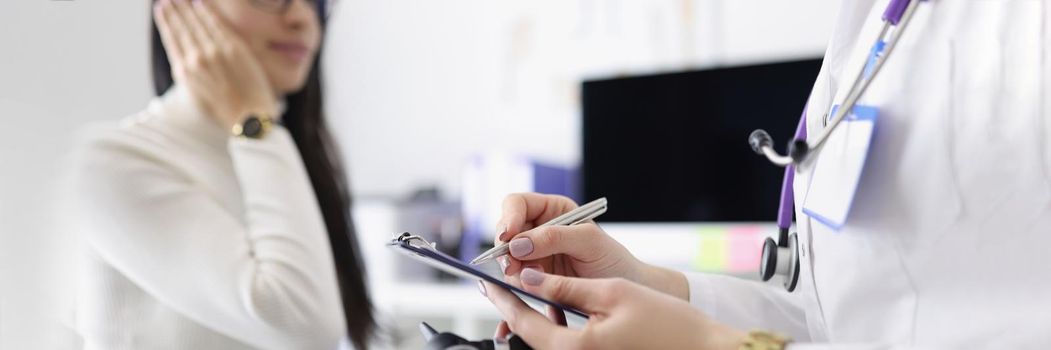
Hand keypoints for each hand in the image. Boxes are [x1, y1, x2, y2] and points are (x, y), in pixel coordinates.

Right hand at [154, 0, 277, 129]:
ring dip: (187, 7)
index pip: (171, 39)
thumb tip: (184, 60)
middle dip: (174, 10)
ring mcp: (215, 51)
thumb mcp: (197, 94)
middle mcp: (196, 59)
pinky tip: (200, 3)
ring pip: (197, 23)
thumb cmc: (224, 110)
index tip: (160, 9)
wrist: (248, 117)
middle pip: (182, 27)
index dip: (165, 22)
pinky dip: (207, 12)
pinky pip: (217, 24)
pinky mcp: (234, 48)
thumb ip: (189, 74)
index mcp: (184, 71)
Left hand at [482, 269, 745, 349]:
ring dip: (533, 319)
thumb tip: (528, 279)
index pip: (525, 324)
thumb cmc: (666, 323)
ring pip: (546, 343)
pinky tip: (554, 309)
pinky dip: (554, 329)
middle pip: (531, 338)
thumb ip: (565, 288)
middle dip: (514, 310)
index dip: (504, 299)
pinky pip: (565, 348)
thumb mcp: (612, 294)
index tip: (487, 281)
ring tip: (523, 293)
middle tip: (500, 285)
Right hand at [495, 193, 687, 298]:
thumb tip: (519, 242)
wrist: (624, 292)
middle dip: (506, 249)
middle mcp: (539, 231)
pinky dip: (513, 291)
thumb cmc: (613, 261)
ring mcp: (534, 257)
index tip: (507, 236)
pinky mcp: (533, 281)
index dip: (509, 217)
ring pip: (506, 260)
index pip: (518, 205)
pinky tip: (523, 297)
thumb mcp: (589, 242)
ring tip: (532, 281)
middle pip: (505, 232)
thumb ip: (555, 237)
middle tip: (513, 266)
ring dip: (512, 271)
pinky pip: (513, 283)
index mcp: (553, 211)